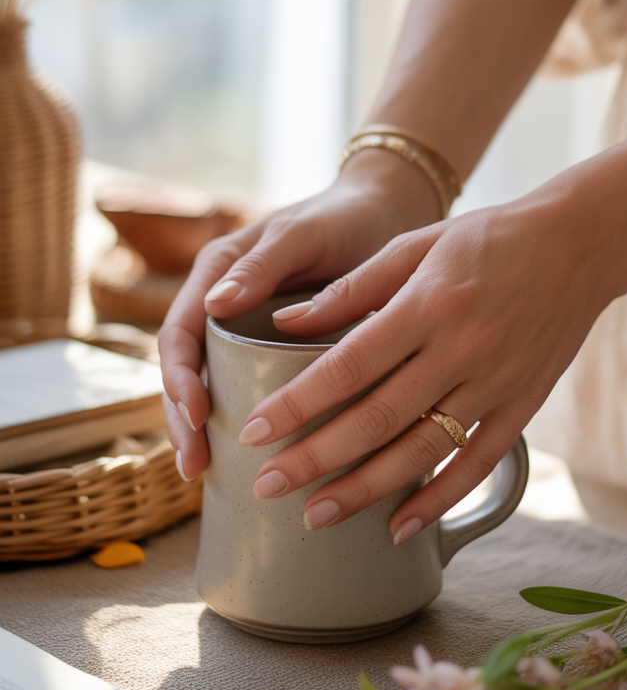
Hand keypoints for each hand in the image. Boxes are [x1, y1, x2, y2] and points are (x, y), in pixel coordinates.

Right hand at [159, 151, 441, 476]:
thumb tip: (212, 306)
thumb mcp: (301, 235)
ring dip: (200, 431)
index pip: (179, 334)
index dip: (179, 379)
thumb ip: (261, 265)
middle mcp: (221, 307)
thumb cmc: (341, 217)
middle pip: (186, 371)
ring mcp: (244, 332)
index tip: (196, 415)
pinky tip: (237, 461)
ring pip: (209, 387)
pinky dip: (235, 424)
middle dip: (182, 420)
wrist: (383, 215)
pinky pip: (243, 389)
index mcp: (215, 275)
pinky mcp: (272, 351)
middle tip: (194, 465)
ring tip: (203, 474)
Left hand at [239, 190, 608, 542]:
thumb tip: (285, 323)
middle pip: (376, 419)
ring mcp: (495, 384)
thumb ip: (350, 288)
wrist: (580, 245)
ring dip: (365, 490)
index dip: (297, 403)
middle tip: (266, 486)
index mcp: (426, 305)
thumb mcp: (415, 244)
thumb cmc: (487, 238)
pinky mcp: (522, 406)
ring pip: (421, 451)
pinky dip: (438, 499)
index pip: (348, 366)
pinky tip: (398, 527)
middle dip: (315, 458)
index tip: (255, 431)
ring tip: (316, 515)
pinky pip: (476, 464)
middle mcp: (460, 351)